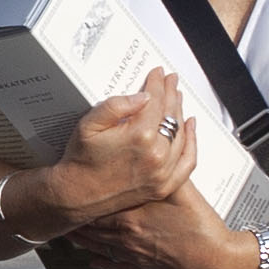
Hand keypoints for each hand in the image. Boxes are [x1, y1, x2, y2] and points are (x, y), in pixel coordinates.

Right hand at [42, 74, 200, 229]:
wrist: (77, 194)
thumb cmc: (81, 160)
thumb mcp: (90, 124)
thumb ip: (117, 105)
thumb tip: (144, 95)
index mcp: (139, 135)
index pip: (156, 101)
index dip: (157, 84)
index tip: (157, 74)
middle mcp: (156, 154)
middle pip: (171, 115)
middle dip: (171, 94)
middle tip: (170, 81)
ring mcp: (163, 172)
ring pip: (181, 134)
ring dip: (180, 113)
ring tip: (177, 98)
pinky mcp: (164, 185)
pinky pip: (187, 161)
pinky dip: (191, 142)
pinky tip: (189, 127)